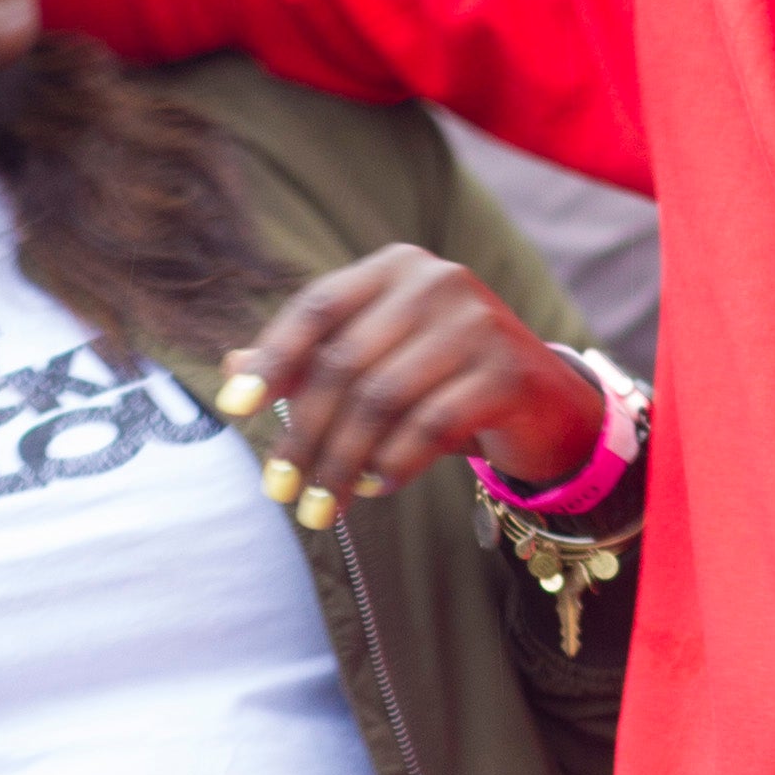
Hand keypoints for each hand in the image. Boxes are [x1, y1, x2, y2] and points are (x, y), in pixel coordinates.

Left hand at [218, 246, 604, 517]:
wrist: (546, 406)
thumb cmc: (444, 381)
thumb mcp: (377, 363)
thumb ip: (310, 361)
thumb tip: (229, 370)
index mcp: (395, 268)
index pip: (317, 307)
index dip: (272, 358)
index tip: (235, 409)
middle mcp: (437, 282)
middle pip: (343, 363)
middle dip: (303, 433)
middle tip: (279, 489)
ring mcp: (478, 323)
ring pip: (382, 401)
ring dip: (341, 463)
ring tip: (321, 505)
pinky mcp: (508, 373)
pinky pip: (429, 427)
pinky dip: (392, 465)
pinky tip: (376, 488)